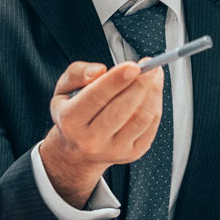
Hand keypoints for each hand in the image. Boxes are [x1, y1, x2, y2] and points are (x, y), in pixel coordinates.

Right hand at [39, 61, 163, 207]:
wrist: (78, 151)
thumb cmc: (73, 114)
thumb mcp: (63, 90)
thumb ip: (77, 74)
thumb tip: (99, 70)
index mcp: (70, 120)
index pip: (96, 97)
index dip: (117, 80)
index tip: (134, 66)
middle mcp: (90, 140)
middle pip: (122, 108)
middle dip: (140, 84)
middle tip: (150, 67)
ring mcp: (113, 150)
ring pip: (141, 118)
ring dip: (153, 93)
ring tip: (154, 75)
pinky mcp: (132, 154)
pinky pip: (151, 127)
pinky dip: (156, 105)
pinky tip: (154, 92)